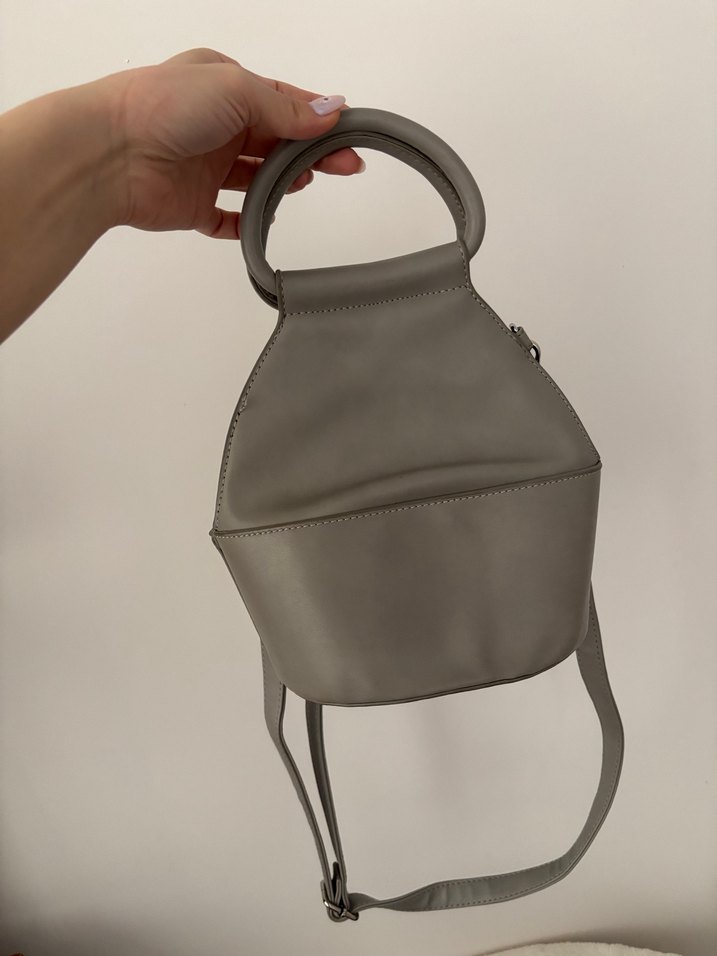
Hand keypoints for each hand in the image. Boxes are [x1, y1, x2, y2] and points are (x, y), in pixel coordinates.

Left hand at [102, 47, 362, 238]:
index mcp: (224, 86)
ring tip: (302, 183)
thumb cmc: (162, 106)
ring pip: (257, 178)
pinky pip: (228, 220)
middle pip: (276, 142)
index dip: (318, 119)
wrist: (107, 153)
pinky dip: (248, 223)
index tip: (350, 135)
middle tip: (346, 167)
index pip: (283, 102)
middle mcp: (215, 124)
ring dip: (283, 182)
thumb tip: (330, 111)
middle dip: (311, 153)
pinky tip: (268, 220)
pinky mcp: (193, 205)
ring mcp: (204, 167)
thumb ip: (285, 108)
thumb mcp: (236, 90)